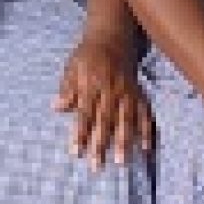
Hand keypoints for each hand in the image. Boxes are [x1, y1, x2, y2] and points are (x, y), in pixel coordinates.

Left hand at [56, 35, 153, 167]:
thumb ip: (66, 88)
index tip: (76, 153)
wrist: (112, 36)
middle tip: (97, 166)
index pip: (85, 112)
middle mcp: (110, 89)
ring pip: (126, 119)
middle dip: (101, 143)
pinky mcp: (138, 93)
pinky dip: (147, 130)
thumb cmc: (87, 56)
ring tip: (121, 162)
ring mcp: (126, 91)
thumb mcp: (72, 67)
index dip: (81, 133)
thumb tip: (57, 106)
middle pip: (105, 119)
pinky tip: (146, 149)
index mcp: (91, 83)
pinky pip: (144, 112)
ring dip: (124, 141)